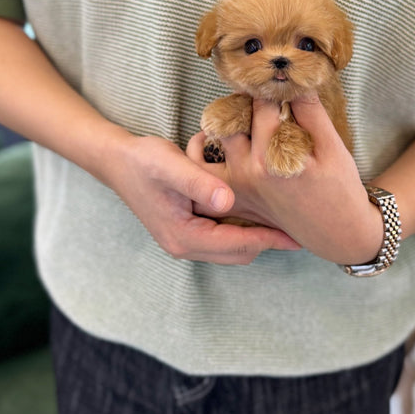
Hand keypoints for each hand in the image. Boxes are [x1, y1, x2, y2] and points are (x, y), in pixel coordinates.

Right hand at [105, 133, 299, 263]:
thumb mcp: (172, 165)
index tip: (296, 235)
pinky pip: (224, 237)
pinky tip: (260, 211)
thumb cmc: (144, 160)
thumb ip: (200, 182)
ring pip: (233, 248)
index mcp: (183, 237)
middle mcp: (185, 245)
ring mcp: (186, 240)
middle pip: (238, 253)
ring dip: (257, 236)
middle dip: (268, 242)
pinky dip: (243, 229)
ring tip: (284, 220)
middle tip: (297, 227)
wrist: (117, 160)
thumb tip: (228, 200)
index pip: (237, 245)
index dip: (269, 239)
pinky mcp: (188, 230)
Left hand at [188, 96, 383, 264]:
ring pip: (213, 141)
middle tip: (260, 95)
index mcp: (274, 157)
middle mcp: (248, 171)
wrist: (338, 234)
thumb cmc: (340, 190)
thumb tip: (294, 78)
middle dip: (245, 101)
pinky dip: (205, 153)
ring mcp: (237, 186)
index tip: (275, 77)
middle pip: (231, 118)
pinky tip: (217, 139)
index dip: (270, 86)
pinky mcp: (235, 197)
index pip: (261, 104)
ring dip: (223, 123)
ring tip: (243, 115)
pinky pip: (207, 172)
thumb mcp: (333, 147)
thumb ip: (310, 111)